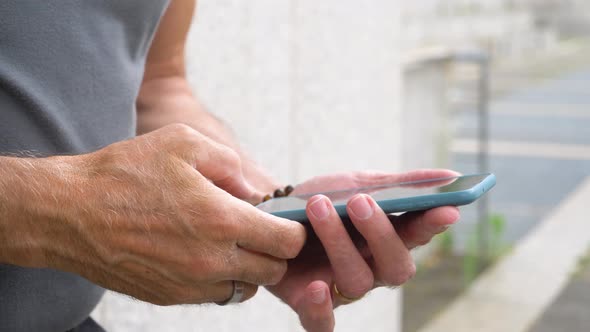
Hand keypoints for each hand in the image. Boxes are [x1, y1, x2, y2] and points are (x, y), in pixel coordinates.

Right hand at [29, 124, 305, 304]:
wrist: (69, 212)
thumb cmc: (125, 172)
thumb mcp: (184, 143)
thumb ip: (231, 165)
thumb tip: (255, 192)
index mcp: (220, 219)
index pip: (286, 242)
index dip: (295, 231)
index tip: (286, 221)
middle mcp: (211, 259)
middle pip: (273, 270)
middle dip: (275, 250)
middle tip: (259, 229)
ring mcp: (190, 283)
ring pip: (247, 287)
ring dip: (249, 267)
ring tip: (231, 241)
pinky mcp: (170, 296)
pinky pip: (216, 295)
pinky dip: (221, 279)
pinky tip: (204, 253)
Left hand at [267, 170, 459, 331]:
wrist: (271, 213)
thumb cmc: (322, 200)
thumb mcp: (355, 183)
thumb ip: (397, 184)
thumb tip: (450, 177)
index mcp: (387, 238)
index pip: (417, 235)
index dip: (431, 226)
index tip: (446, 208)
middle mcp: (372, 268)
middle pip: (395, 267)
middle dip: (381, 234)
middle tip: (359, 202)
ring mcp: (342, 287)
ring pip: (357, 281)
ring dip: (339, 243)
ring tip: (318, 207)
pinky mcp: (310, 304)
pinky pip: (322, 323)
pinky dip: (321, 309)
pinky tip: (316, 287)